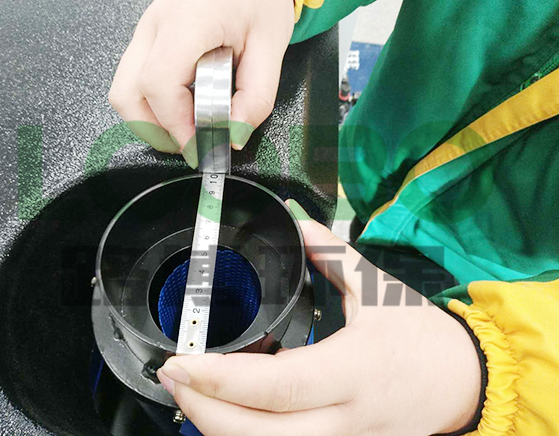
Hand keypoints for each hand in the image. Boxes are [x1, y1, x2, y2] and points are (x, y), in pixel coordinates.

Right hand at [108, 0, 294, 167]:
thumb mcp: (271, 45)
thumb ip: (256, 96)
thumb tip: (233, 134)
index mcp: (187, 21)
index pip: (158, 84)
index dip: (176, 125)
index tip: (199, 144)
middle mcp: (155, 24)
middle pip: (127, 94)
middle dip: (155, 130)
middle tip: (191, 141)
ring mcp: (147, 30)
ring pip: (126, 90)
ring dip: (153, 119)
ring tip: (189, 126)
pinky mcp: (150, 38)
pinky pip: (137, 79)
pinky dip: (156, 102)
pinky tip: (186, 103)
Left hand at [157, 200, 481, 435]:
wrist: (464, 383)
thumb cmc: (423, 335)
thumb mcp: (378, 287)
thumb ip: (331, 251)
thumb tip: (294, 220)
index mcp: (352, 371)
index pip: (274, 386)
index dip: (218, 379)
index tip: (179, 361)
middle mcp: (344, 420)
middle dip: (202, 411)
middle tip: (172, 377)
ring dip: (219, 429)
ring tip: (194, 393)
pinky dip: (248, 435)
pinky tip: (232, 411)